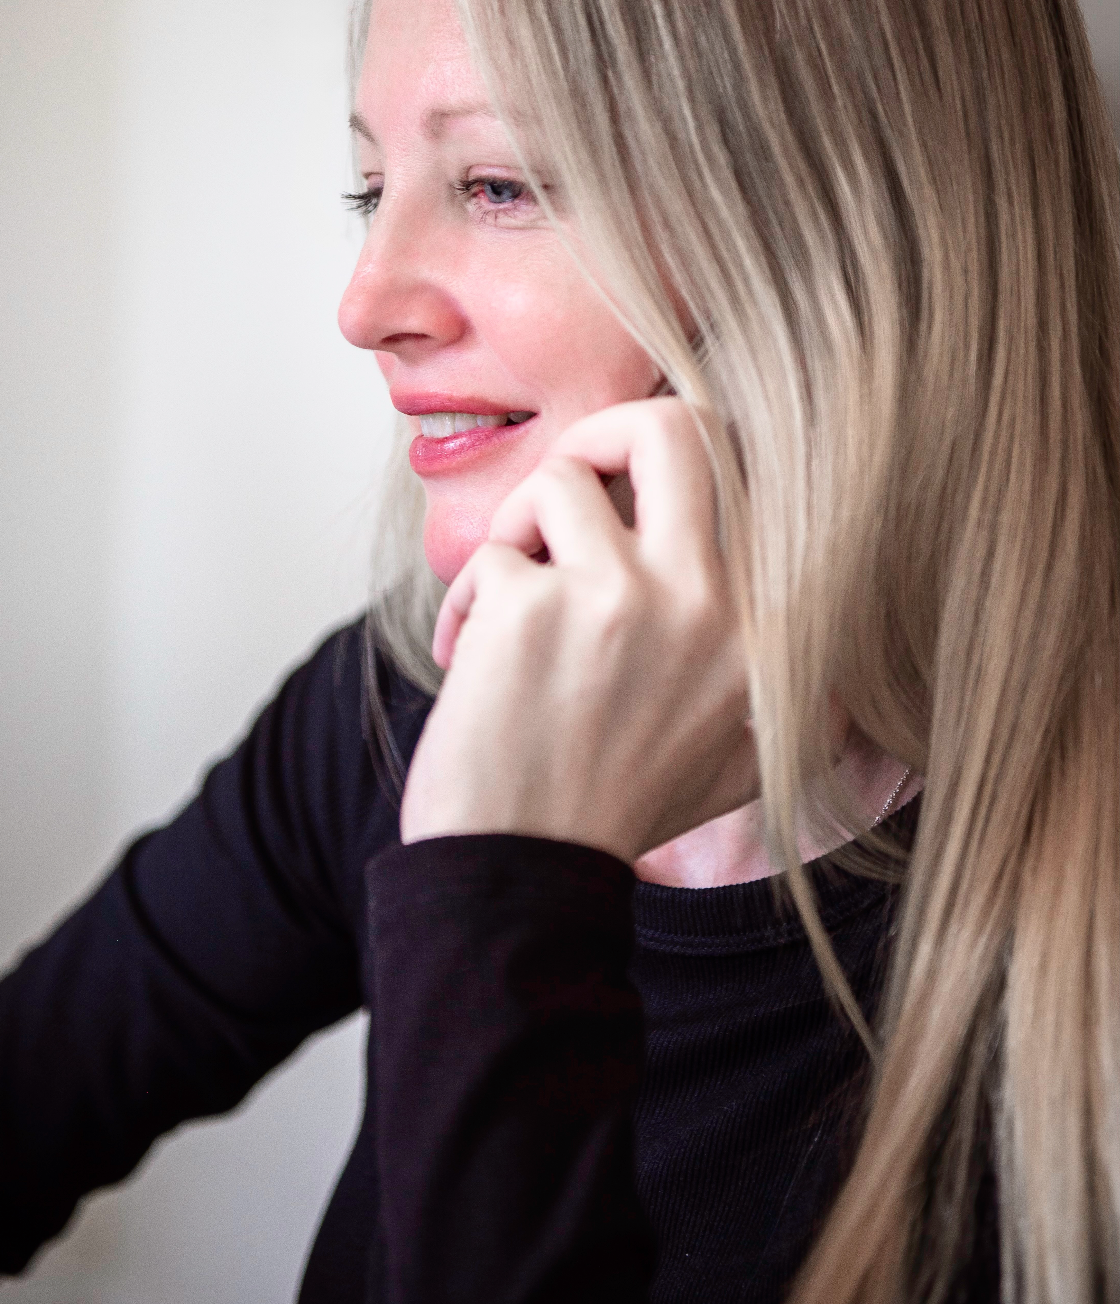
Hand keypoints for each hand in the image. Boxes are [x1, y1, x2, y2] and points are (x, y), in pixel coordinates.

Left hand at [400, 398, 754, 863]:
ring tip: (511, 597)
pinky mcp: (530, 607)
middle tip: (574, 482)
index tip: (634, 495)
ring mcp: (617, 599)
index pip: (748, 475)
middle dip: (607, 433)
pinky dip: (470, 598)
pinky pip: (492, 554)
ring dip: (520, 531)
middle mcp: (707, 603)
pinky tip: (473, 661)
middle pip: (673, 425)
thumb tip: (833, 650)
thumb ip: (793, 693)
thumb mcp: (746, 761)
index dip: (677, 465)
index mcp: (763, 630)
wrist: (521, 878)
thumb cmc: (617, 810)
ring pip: (560, 481)